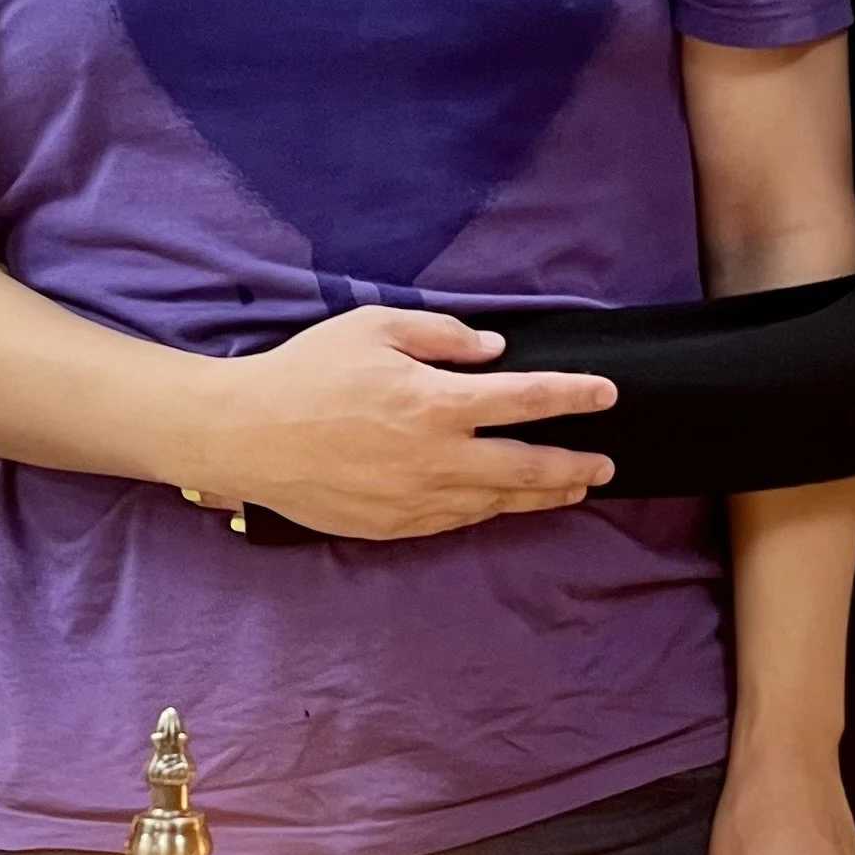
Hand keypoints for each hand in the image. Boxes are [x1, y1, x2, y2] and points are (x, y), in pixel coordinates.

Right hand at [189, 307, 618, 541]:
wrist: (247, 435)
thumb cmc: (307, 371)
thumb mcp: (375, 328)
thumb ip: (442, 336)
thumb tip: (494, 351)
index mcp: (438, 403)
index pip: (528, 400)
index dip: (574, 395)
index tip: (608, 394)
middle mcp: (438, 458)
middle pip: (528, 468)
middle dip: (575, 466)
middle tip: (606, 466)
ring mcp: (418, 499)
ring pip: (498, 502)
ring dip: (542, 496)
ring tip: (571, 489)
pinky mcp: (395, 526)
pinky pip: (457, 520)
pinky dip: (490, 511)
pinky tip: (502, 503)